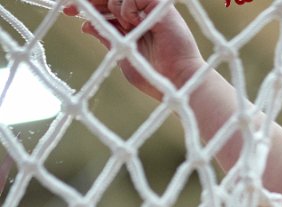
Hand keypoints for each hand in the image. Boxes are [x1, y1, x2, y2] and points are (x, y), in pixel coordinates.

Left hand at [64, 0, 204, 99]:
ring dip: (114, 11)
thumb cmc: (153, 77)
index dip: (87, 7)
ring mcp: (150, 7)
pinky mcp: (159, 5)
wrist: (175, 83)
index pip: (106, 7)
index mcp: (133, 23)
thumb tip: (86, 24)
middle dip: (89, 2)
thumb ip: (108, 39)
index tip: (67, 11)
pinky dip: (127, 9)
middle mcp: (141, 12)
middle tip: (69, 7)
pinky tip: (134, 22)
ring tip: (128, 27)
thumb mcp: (123, 57)